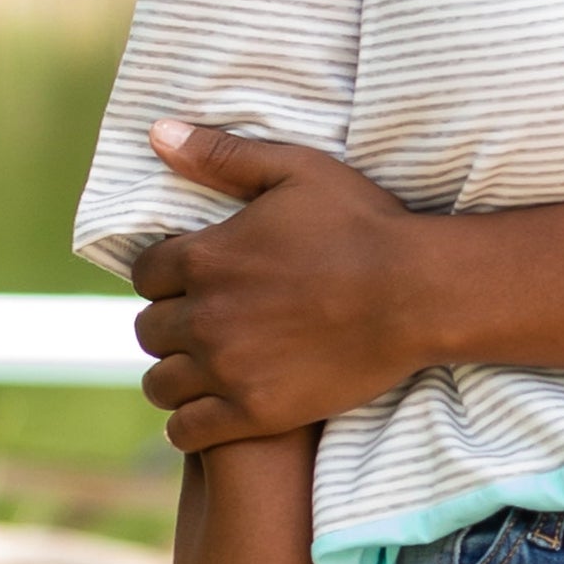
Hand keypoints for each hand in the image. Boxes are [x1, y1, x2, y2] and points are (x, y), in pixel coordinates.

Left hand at [132, 121, 439, 448]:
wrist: (419, 293)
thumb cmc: (364, 225)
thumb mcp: (296, 171)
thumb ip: (222, 155)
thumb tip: (157, 133)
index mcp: (205, 258)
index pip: (145, 274)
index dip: (164, 276)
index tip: (188, 282)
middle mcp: (205, 316)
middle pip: (148, 330)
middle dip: (170, 325)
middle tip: (201, 326)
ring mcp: (228, 369)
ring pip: (161, 382)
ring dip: (174, 375)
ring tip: (197, 371)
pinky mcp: (256, 412)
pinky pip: (187, 430)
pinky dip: (187, 425)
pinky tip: (204, 413)